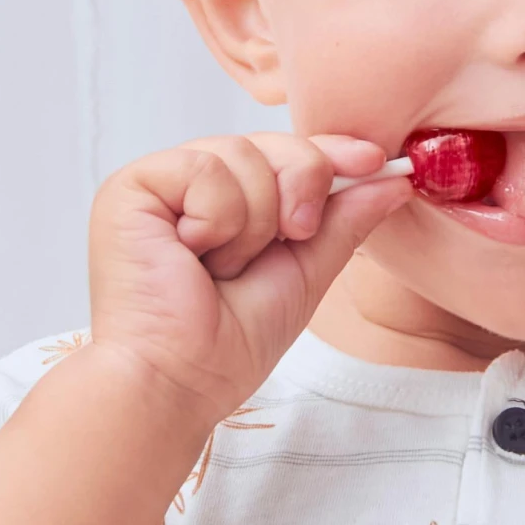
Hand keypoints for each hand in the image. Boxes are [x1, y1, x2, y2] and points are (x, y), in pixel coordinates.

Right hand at [86, 133, 414, 425]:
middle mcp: (188, 187)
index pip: (283, 154)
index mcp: (224, 203)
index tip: (376, 159)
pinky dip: (217, 218)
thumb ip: (343, 222)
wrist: (178, 382)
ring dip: (253, 223)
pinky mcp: (130, 187)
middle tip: (293, 236)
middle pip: (270, 143)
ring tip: (223, 267)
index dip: (329, 151)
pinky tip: (194, 254)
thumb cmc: (228, 345)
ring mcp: (158, 184)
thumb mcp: (305, 275)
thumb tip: (394, 180)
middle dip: (299, 188)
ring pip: (242, 153)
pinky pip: (204, 167)